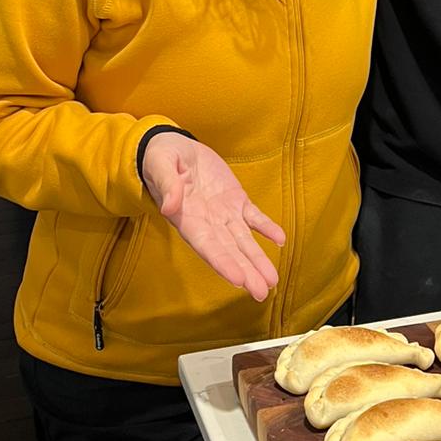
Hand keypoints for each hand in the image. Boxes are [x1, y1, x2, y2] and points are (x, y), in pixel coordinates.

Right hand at [141, 132, 284, 300]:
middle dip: (246, 271)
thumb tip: (169, 207)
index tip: (238, 279)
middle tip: (261, 292)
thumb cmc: (161, 159)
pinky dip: (267, 227)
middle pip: (228, 251)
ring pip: (244, 240)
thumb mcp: (160, 165)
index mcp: (186, 218)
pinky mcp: (235, 200)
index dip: (222, 262)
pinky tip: (281, 239)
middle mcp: (206, 222)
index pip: (206, 245)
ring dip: (258, 259)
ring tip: (272, 280)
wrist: (174, 148)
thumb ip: (167, 185)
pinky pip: (254, 216)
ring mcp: (223, 213)